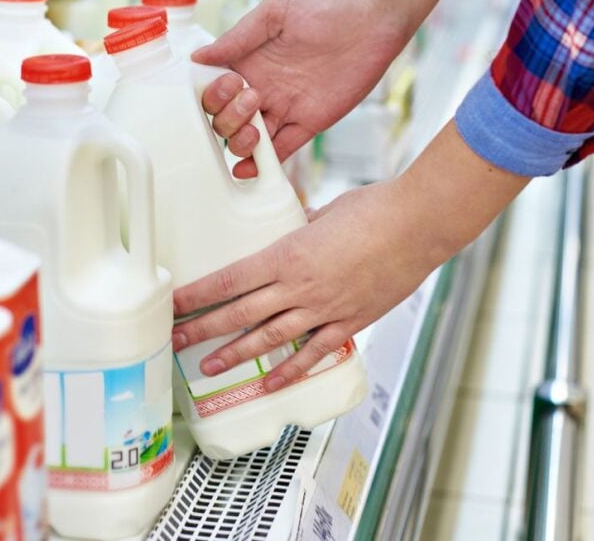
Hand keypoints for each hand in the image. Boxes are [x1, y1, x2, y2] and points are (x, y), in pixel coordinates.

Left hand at [171, 177, 442, 389]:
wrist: (418, 226)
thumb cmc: (375, 210)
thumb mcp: (325, 212)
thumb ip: (302, 226)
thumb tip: (293, 227)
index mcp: (287, 255)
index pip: (229, 280)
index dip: (197, 296)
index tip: (175, 304)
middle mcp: (300, 287)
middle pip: (239, 314)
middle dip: (202, 329)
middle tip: (174, 340)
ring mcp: (324, 309)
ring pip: (269, 338)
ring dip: (236, 354)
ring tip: (208, 366)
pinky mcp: (349, 322)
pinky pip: (313, 353)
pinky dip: (291, 371)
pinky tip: (271, 383)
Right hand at [196, 0, 408, 177]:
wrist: (372, 16)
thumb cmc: (325, 3)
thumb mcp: (274, 12)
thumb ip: (238, 38)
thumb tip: (198, 57)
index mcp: (249, 61)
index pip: (216, 90)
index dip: (214, 94)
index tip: (229, 83)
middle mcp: (263, 87)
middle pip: (227, 120)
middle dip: (229, 118)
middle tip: (252, 97)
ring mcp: (285, 107)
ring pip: (249, 139)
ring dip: (242, 142)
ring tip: (255, 129)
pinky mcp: (310, 122)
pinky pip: (282, 149)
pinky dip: (264, 163)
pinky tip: (249, 168)